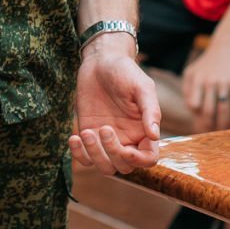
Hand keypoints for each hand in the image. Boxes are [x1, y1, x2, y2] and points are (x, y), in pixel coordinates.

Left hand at [69, 39, 161, 175]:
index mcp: (145, 131)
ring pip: (106, 167)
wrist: (99, 61)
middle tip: (103, 128)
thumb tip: (155, 136)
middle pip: (125, 166)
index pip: (148, 159)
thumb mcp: (141, 86)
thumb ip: (151, 110)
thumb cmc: (124, 71)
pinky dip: (79, 155)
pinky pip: (85, 158)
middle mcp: (128, 139)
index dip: (139, 160)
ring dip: (95, 156)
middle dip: (113, 153)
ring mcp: (107, 140)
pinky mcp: (89, 135)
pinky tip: (74, 138)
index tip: (126, 150)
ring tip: (87, 133)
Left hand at [182, 41, 229, 131]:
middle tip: (212, 135)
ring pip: (223, 109)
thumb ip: (188, 90)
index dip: (197, 116)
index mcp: (195, 80)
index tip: (201, 124)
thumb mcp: (191, 72)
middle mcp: (208, 81)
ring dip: (224, 123)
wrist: (225, 46)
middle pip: (208, 110)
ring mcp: (222, 81)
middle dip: (210, 125)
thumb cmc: (205, 64)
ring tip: (224, 130)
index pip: (194, 105)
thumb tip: (191, 110)